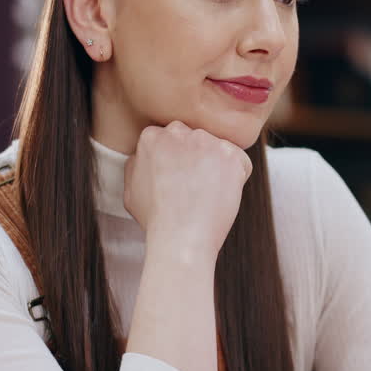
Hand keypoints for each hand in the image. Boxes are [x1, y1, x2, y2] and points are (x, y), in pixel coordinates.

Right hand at [123, 121, 252, 262]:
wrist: (180, 238)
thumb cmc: (156, 219)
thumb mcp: (131, 189)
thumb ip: (138, 164)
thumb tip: (146, 154)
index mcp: (152, 136)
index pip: (173, 139)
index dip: (178, 161)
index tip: (178, 179)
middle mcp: (178, 132)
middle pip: (196, 140)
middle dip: (198, 158)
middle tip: (194, 187)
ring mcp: (206, 141)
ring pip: (218, 149)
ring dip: (217, 167)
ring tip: (206, 194)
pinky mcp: (230, 154)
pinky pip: (240, 162)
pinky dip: (236, 178)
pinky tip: (220, 195)